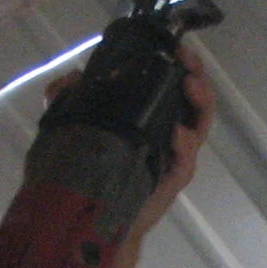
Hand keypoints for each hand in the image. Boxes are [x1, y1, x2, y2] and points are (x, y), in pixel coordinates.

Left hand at [40, 46, 215, 248]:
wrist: (88, 223)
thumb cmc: (86, 174)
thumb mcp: (70, 130)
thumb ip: (66, 101)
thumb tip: (71, 77)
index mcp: (149, 118)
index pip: (170, 85)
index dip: (177, 63)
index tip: (173, 45)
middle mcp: (166, 134)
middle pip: (194, 101)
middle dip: (197, 75)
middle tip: (186, 59)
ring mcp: (172, 158)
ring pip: (199, 126)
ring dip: (200, 103)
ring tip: (190, 86)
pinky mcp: (170, 180)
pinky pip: (185, 161)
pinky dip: (184, 144)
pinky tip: (175, 132)